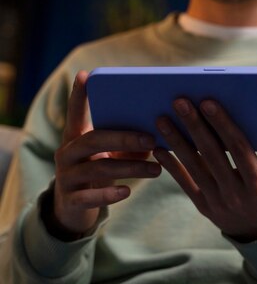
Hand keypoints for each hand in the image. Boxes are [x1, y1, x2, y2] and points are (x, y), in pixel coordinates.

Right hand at [49, 70, 160, 237]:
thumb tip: (162, 132)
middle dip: (124, 138)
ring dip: (130, 167)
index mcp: (76, 136)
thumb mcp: (110, 155)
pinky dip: (110, 194)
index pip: (75, 111)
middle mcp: (67, 152)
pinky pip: (90, 196)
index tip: (85, 74)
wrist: (74, 208)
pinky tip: (127, 191)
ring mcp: (66, 176)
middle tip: (151, 139)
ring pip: (98, 168)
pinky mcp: (70, 200)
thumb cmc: (99, 171)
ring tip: (156, 169)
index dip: (79, 94)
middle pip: (94, 139)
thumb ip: (129, 143)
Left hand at [153, 98, 256, 241]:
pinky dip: (171, 166)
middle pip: (211, 153)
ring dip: (176, 141)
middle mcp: (235, 193)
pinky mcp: (204, 206)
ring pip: (193, 166)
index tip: (208, 102)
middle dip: (194, 125)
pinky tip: (158, 148)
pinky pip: (184, 184)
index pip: (237, 147)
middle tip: (179, 102)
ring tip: (162, 119)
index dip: (222, 124)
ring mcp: (217, 201)